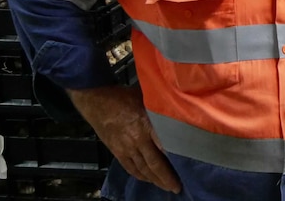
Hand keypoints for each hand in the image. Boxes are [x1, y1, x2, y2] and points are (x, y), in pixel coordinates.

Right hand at [67, 85, 181, 193]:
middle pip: (155, 164)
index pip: (165, 147)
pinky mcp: (117, 152)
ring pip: (143, 169)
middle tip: (177, 187)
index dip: (176, 160)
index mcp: (147, 125)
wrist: (97, 102)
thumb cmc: (124, 97)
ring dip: (156, 180)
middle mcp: (138, 140)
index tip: (187, 167)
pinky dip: (141, 176)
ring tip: (166, 187)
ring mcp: (126, 148)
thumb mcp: (147, 98)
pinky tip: (149, 179)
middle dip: (167, 178)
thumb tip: (181, 107)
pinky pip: (131, 168)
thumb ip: (162, 108)